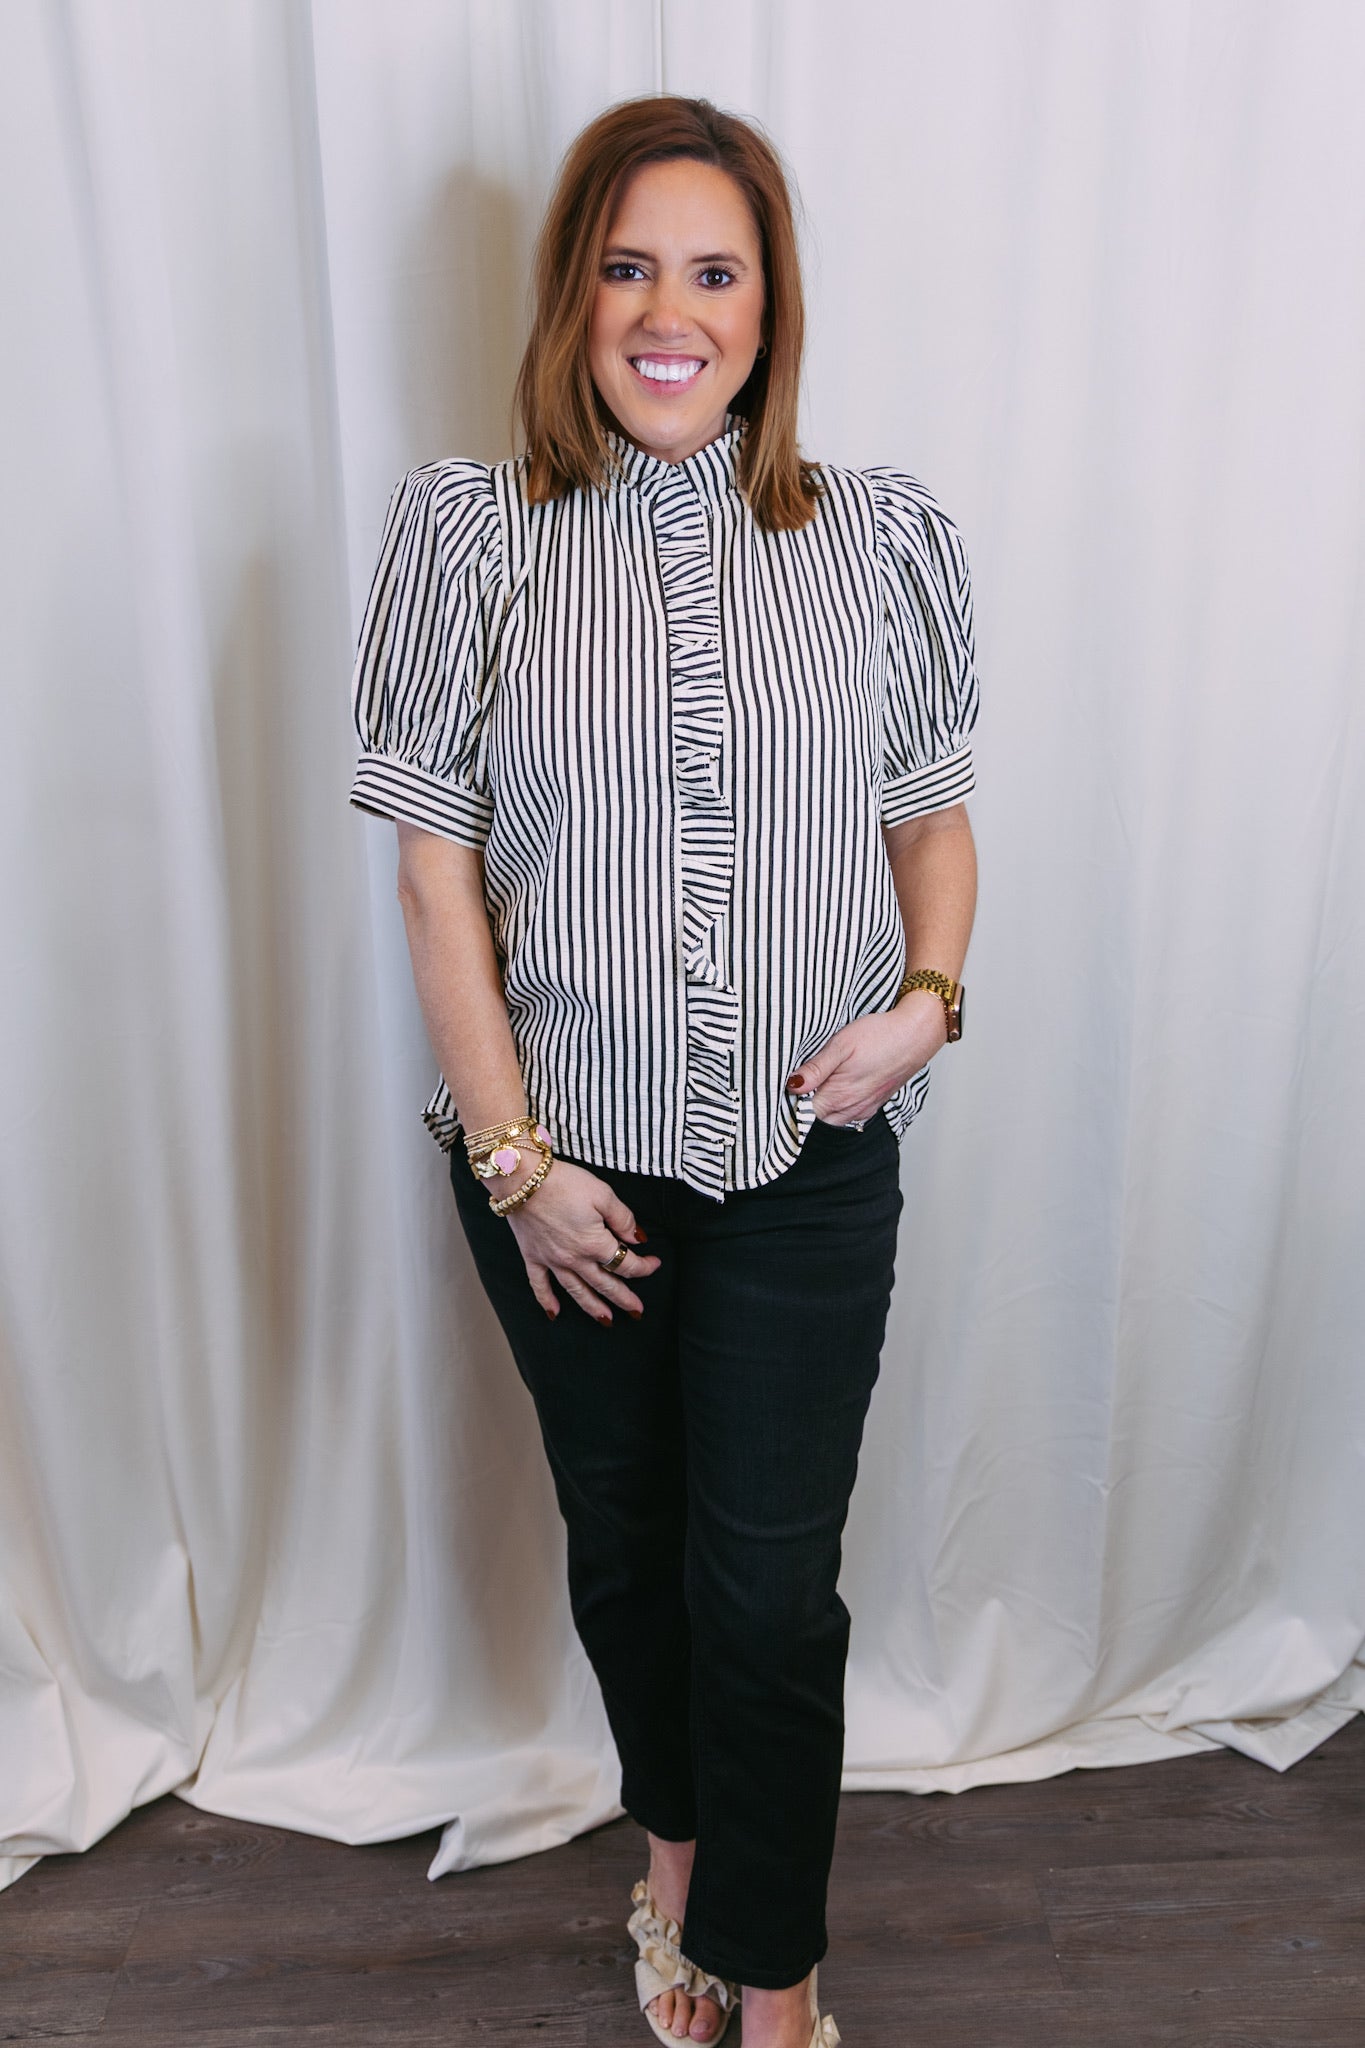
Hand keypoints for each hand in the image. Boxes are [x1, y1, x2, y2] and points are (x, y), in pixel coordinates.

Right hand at [495, 1155, 661, 1323]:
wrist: (522, 1179)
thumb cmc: (564, 1182)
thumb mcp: (603, 1193)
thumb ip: (623, 1218)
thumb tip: (637, 1239)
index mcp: (595, 1244)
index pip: (626, 1264)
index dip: (644, 1267)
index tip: (654, 1265)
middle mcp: (575, 1258)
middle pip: (605, 1284)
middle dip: (624, 1299)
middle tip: (637, 1312)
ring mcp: (552, 1260)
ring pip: (577, 1291)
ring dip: (593, 1308)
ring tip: (607, 1321)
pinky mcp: (533, 1256)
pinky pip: (540, 1285)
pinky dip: (547, 1301)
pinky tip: (555, 1314)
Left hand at [786, 992, 947, 1124]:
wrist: (916, 1035)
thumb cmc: (880, 1036)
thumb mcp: (841, 1045)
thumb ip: (816, 1069)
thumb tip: (792, 1086)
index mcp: (837, 1096)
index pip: (801, 1112)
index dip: (789, 1099)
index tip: (785, 1083)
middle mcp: (850, 1109)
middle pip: (814, 1118)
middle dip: (803, 1104)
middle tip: (799, 1079)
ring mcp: (863, 1109)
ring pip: (831, 1118)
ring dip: (821, 1104)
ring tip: (817, 1081)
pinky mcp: (873, 1104)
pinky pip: (848, 1114)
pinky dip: (838, 1106)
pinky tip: (837, 1086)